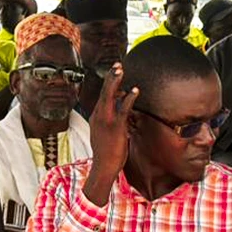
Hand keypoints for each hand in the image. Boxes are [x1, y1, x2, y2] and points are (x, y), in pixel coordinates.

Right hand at [81, 63, 138, 206]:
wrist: (103, 166)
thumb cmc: (107, 153)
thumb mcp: (106, 135)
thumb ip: (112, 123)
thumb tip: (121, 116)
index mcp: (97, 117)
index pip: (103, 97)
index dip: (110, 84)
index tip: (116, 73)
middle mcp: (99, 116)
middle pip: (104, 92)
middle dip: (110, 77)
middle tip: (117, 65)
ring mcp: (106, 120)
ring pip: (109, 96)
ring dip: (115, 81)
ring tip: (121, 70)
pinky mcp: (115, 126)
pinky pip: (123, 109)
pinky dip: (129, 98)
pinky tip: (135, 90)